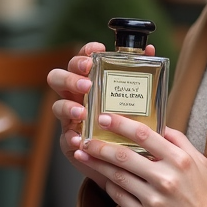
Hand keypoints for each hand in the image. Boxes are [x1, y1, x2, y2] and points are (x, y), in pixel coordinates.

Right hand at [46, 42, 156, 188]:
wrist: (120, 158)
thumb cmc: (123, 121)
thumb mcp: (131, 97)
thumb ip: (137, 73)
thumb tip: (149, 49)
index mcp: (88, 82)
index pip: (79, 60)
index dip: (83, 53)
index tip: (96, 51)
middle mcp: (75, 97)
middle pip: (58, 78)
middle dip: (71, 78)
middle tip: (87, 84)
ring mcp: (70, 119)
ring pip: (57, 106)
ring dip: (68, 107)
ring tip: (82, 112)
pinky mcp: (70, 141)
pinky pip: (65, 137)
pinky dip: (72, 137)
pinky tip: (80, 139)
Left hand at [74, 113, 206, 206]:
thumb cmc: (203, 196)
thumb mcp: (199, 162)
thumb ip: (179, 141)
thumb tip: (159, 125)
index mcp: (179, 160)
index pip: (144, 134)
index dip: (121, 124)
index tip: (104, 117)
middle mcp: (166, 177)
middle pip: (124, 155)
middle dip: (100, 144)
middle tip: (84, 137)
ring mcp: (154, 199)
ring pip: (117, 176)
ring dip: (97, 164)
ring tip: (83, 155)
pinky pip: (120, 197)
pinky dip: (107, 185)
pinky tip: (99, 177)